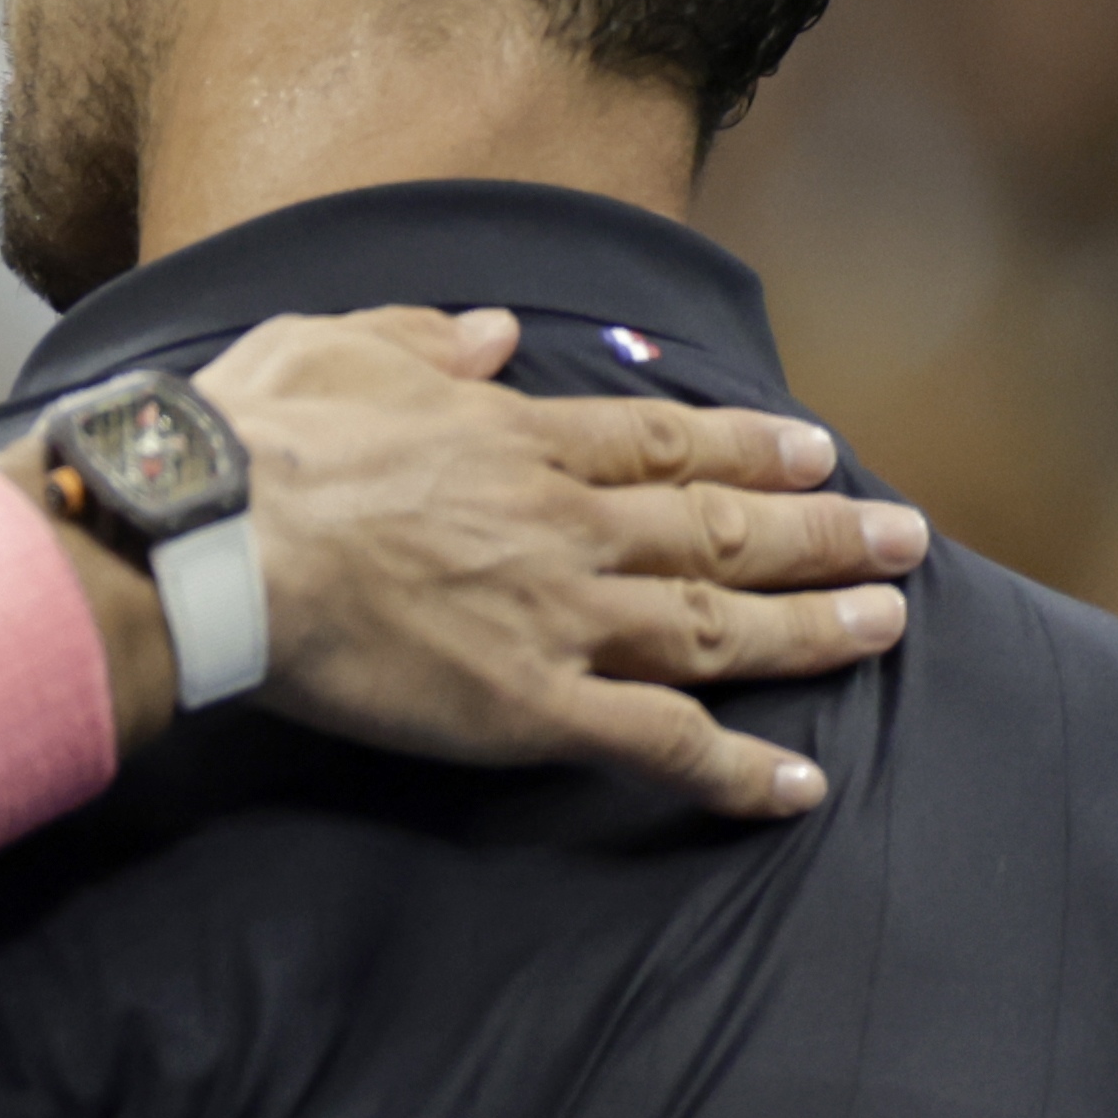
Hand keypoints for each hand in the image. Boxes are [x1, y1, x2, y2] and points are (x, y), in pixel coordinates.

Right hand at [199, 306, 924, 818]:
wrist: (213, 542)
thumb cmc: (255, 442)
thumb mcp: (334, 346)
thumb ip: (424, 339)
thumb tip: (493, 333)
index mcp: (517, 439)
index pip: (663, 443)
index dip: (748, 448)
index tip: (815, 450)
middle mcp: (566, 524)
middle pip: (719, 528)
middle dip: (821, 533)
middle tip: (904, 540)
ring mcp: (560, 618)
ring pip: (716, 624)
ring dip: (811, 628)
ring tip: (888, 626)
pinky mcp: (533, 708)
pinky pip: (659, 742)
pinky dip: (736, 766)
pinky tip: (799, 784)